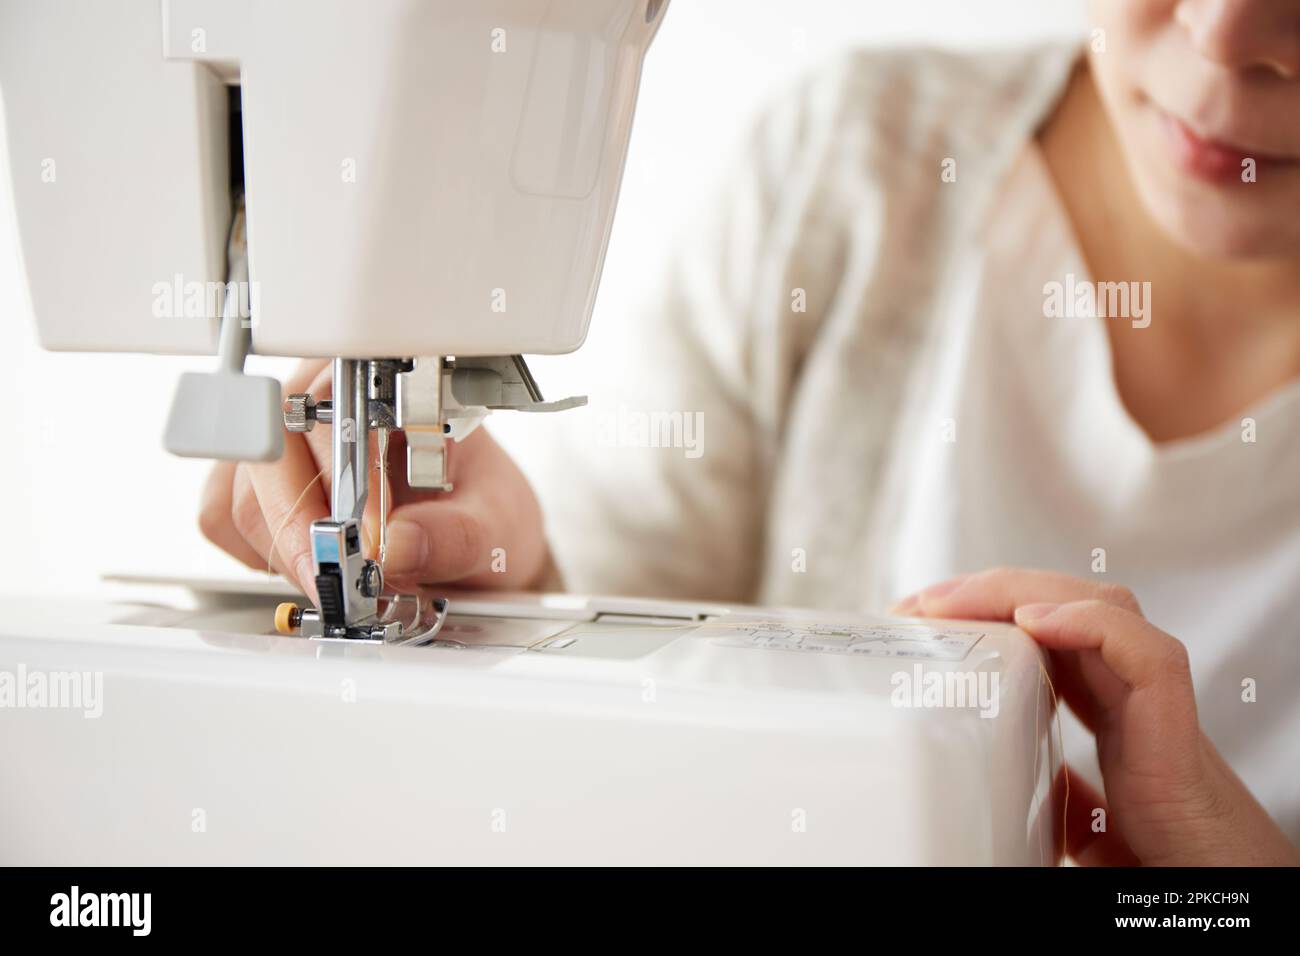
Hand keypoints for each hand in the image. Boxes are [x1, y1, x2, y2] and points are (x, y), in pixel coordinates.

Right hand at [199, 359, 556, 599]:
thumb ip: (456, 534)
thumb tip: (397, 546)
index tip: (367, 540)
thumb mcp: (497, 520)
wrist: (475, 530)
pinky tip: (313, 560)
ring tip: (345, 575)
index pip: (332, 418)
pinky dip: (260, 554)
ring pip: (236, 496)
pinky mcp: (252, 482)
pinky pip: (220, 520)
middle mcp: (320, 403)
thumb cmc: (482, 507)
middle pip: (267, 459)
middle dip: (303, 533)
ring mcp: (278, 442)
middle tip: (346, 584)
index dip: (342, 485)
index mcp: (384, 387)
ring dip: (285, 550)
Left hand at [892, 568, 1298, 865]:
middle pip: (1065, 603)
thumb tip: (983, 783)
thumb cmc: (1156, 856)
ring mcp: (1155, 700)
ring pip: (1102, 605)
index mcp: (1105, 709)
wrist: (1213, 887)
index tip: (918, 623)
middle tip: (917, 605)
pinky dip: (1089, 623)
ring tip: (952, 601)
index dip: (984, 614)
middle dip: (990, 589)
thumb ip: (1045, 788)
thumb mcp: (1078, 819)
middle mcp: (1130, 692)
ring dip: (1022, 589)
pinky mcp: (1176, 722)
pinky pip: (1142, 650)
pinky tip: (1033, 622)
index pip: (1042, 633)